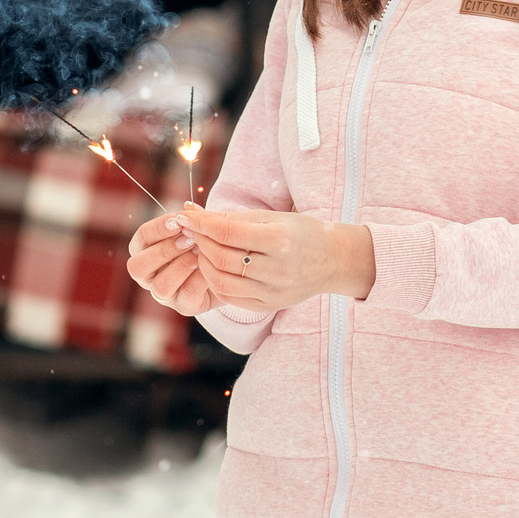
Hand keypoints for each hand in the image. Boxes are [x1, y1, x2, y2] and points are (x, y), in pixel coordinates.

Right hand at [126, 211, 216, 317]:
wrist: (232, 266)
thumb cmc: (210, 242)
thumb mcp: (203, 228)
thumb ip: (195, 218)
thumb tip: (189, 206)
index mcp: (146, 250)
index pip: (141, 238)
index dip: (157, 229)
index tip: (178, 220)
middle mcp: (149, 275)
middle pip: (138, 267)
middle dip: (164, 250)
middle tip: (188, 239)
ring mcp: (165, 294)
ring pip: (160, 287)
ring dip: (180, 267)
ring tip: (199, 254)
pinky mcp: (184, 306)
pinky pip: (185, 296)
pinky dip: (198, 280)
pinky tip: (209, 267)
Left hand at [183, 205, 374, 314]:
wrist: (332, 260)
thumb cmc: (300, 232)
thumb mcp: (271, 217)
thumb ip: (230, 218)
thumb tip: (190, 212)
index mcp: (280, 240)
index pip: (228, 233)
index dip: (202, 224)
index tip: (186, 216)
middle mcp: (277, 270)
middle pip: (222, 259)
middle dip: (200, 243)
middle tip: (193, 231)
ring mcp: (273, 292)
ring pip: (221, 282)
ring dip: (204, 264)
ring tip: (203, 250)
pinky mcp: (269, 306)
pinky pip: (231, 298)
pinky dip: (216, 282)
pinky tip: (215, 268)